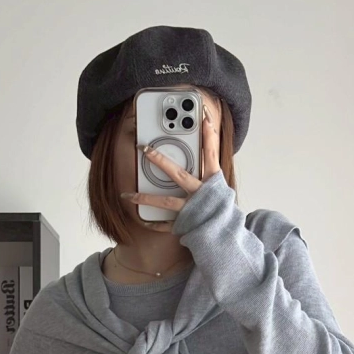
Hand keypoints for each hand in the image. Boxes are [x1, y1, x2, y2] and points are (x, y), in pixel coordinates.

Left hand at [122, 105, 220, 224]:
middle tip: (145, 149)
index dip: (208, 135)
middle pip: (178, 174)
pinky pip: (165, 225)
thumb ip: (211, 174)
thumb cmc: (223, 211)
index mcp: (213, 182)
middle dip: (160, 161)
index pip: (211, 154)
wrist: (225, 236)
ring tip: (127, 195)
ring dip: (144, 198)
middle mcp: (200, 194)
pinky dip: (154, 223)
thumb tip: (206, 157)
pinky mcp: (184, 224)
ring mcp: (191, 210)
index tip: (204, 117)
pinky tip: (142, 221)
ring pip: (164, 201)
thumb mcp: (222, 189)